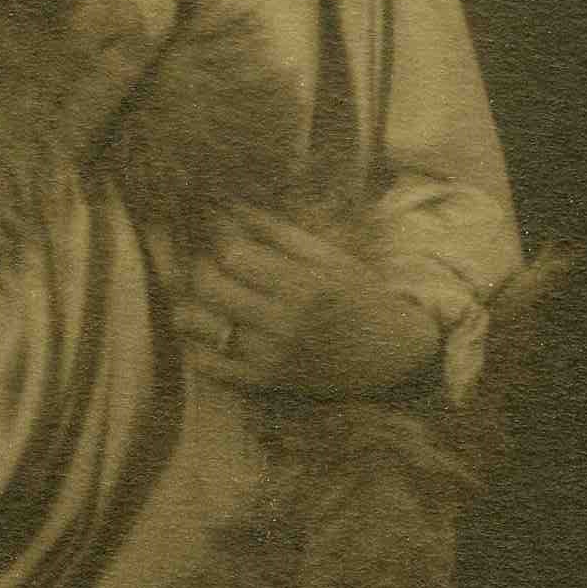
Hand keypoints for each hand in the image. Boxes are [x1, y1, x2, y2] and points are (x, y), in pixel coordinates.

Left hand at [176, 213, 439, 399]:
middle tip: (210, 261)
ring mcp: (273, 358)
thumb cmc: (361, 297)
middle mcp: (286, 324)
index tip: (219, 232)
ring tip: (207, 296)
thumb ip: (278, 232)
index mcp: (305, 286)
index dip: (219, 239)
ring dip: (192, 305)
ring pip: (200, 327)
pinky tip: (212, 329)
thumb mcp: (330, 257)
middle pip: (209, 288)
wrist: (394, 356)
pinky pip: (209, 366)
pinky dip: (199, 344)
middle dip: (200, 267)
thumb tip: (230, 204)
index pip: (234, 256)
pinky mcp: (267, 383)